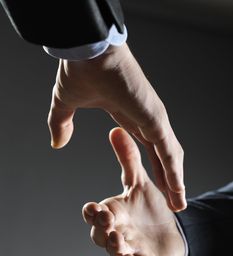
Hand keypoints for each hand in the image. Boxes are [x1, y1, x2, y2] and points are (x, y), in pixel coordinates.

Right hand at [48, 43, 185, 210]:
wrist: (87, 51)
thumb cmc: (80, 72)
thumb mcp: (66, 105)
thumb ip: (62, 124)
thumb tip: (57, 143)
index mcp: (130, 117)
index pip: (147, 148)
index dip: (153, 166)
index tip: (153, 183)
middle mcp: (146, 120)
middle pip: (162, 157)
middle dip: (168, 179)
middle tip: (173, 200)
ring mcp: (153, 120)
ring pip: (169, 158)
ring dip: (175, 182)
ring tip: (178, 203)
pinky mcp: (154, 119)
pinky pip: (168, 152)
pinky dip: (173, 173)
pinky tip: (178, 190)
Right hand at [82, 128, 184, 255]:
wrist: (170, 235)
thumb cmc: (150, 210)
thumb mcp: (140, 183)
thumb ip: (128, 159)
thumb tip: (116, 130)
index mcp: (114, 213)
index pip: (95, 214)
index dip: (92, 212)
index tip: (92, 207)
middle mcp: (117, 232)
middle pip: (99, 234)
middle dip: (101, 228)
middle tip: (107, 219)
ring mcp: (129, 249)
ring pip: (115, 251)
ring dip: (114, 246)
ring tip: (119, 240)